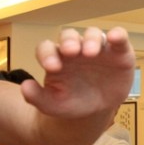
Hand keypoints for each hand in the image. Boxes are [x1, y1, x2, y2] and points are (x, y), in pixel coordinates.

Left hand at [21, 26, 135, 119]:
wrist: (96, 110)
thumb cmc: (72, 102)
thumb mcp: (53, 105)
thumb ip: (37, 97)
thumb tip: (24, 87)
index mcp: (57, 58)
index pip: (47, 48)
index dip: (47, 54)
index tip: (51, 68)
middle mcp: (76, 49)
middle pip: (69, 36)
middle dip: (69, 41)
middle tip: (70, 52)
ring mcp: (97, 48)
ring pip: (93, 34)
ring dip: (91, 40)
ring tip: (91, 52)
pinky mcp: (118, 51)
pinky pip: (118, 37)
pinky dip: (118, 35)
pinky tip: (115, 37)